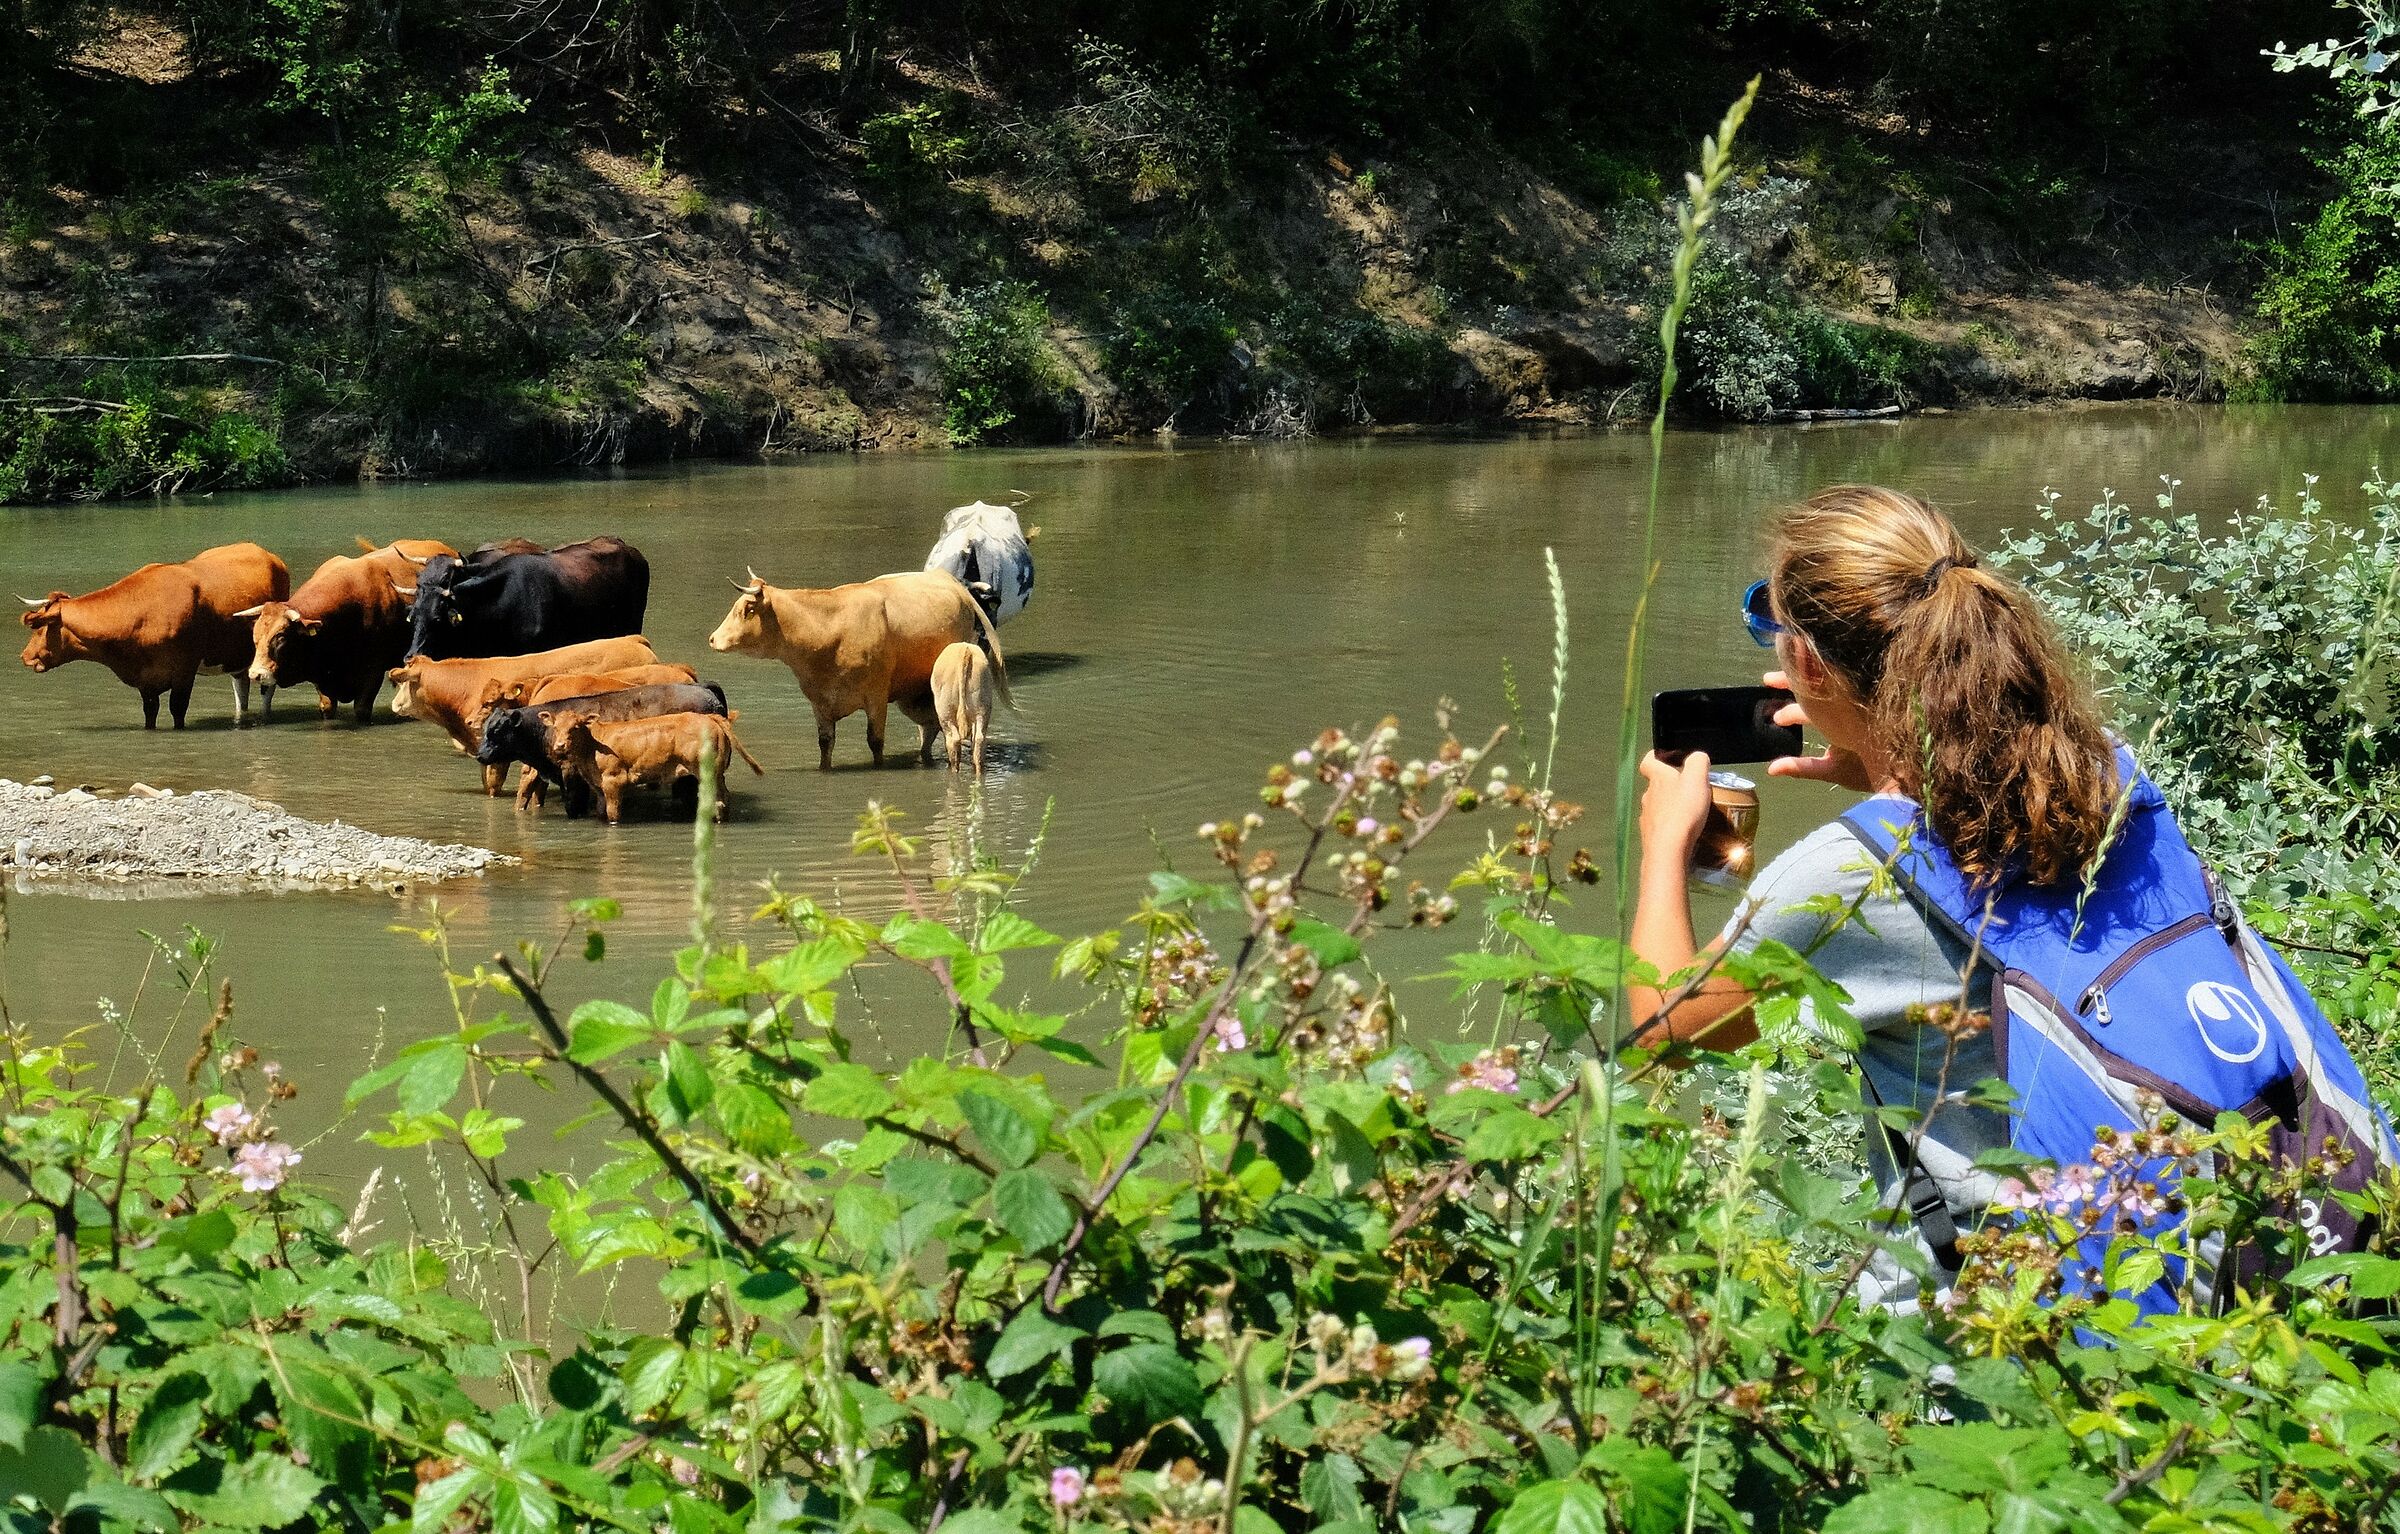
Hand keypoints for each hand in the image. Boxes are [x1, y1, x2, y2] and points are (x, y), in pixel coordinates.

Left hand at [1638, 749, 1714, 869]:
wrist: (1668, 850)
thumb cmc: (1683, 811)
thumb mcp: (1696, 779)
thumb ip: (1698, 762)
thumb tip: (1698, 756)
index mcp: (1658, 779)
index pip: (1648, 761)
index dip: (1656, 757)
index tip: (1666, 758)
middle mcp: (1648, 796)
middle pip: (1657, 786)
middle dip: (1671, 786)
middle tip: (1691, 790)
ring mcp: (1647, 818)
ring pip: (1658, 807)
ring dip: (1671, 807)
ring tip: (1690, 813)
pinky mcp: (1650, 836)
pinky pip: (1660, 826)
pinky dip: (1670, 826)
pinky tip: (1683, 832)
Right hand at [1759, 669, 1872, 791]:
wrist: (1909, 768)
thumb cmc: (1872, 772)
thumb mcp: (1834, 771)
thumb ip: (1802, 767)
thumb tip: (1771, 768)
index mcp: (1838, 720)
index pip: (1807, 709)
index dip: (1789, 713)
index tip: (1776, 719)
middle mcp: (1847, 702)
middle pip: (1814, 684)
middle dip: (1790, 680)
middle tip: (1768, 679)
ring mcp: (1858, 697)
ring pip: (1829, 677)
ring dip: (1807, 672)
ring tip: (1790, 668)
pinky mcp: (1867, 695)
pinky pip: (1845, 677)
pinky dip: (1827, 674)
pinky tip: (1815, 672)